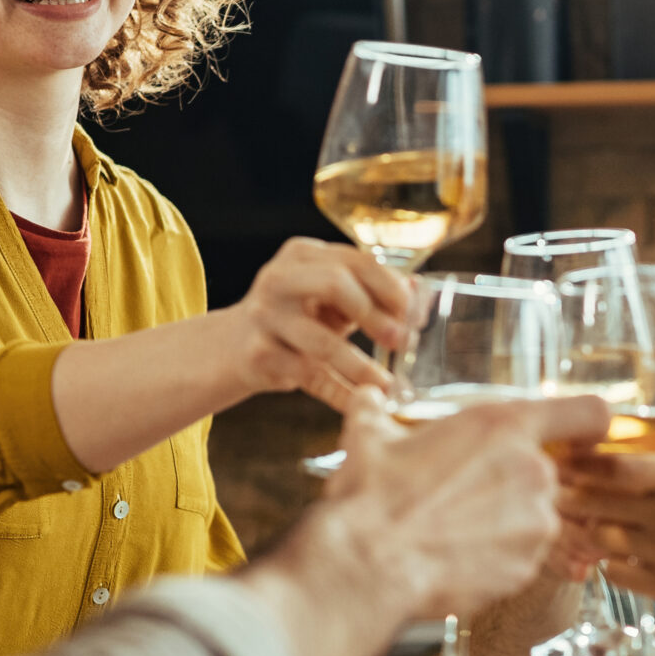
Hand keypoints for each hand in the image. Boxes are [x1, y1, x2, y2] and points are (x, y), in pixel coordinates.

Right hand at [223, 238, 410, 410]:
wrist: (234, 347)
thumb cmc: (297, 317)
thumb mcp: (332, 297)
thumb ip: (372, 292)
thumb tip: (420, 293)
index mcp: (302, 254)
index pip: (355, 260)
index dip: (391, 287)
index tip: (413, 313)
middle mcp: (279, 279)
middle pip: (335, 284)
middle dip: (375, 315)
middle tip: (400, 341)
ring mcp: (265, 317)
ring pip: (322, 341)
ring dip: (361, 366)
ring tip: (386, 384)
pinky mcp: (259, 355)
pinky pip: (309, 377)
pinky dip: (340, 392)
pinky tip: (361, 401)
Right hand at [321, 390, 608, 621]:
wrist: (368, 563)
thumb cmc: (373, 498)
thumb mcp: (370, 437)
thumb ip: (376, 410)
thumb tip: (368, 398)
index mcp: (504, 427)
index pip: (587, 413)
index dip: (587, 426)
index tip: (579, 438)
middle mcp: (533, 473)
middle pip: (548, 473)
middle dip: (512, 484)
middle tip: (466, 495)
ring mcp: (535, 525)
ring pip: (533, 519)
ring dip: (505, 523)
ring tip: (455, 530)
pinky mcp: (527, 570)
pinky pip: (522, 559)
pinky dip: (498, 559)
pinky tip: (457, 557)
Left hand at [561, 443, 654, 628]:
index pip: (616, 464)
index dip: (584, 461)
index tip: (569, 458)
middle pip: (598, 500)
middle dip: (573, 494)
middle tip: (555, 491)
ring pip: (602, 538)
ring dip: (589, 530)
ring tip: (583, 524)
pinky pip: (618, 574)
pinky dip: (610, 563)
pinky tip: (616, 556)